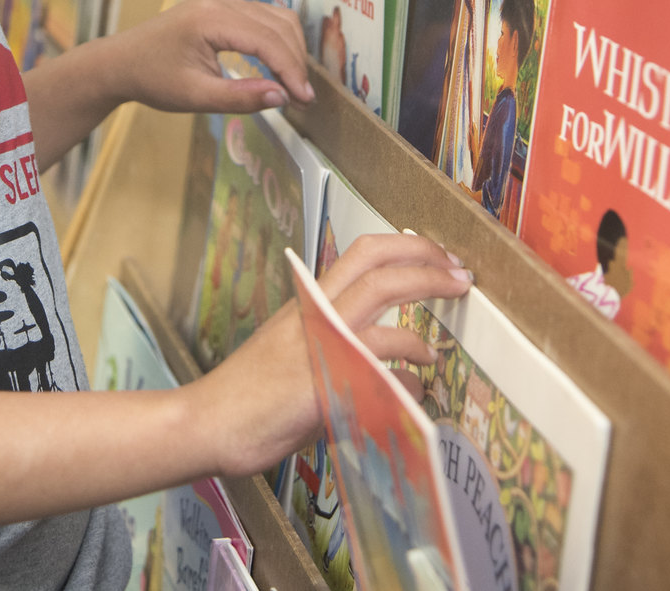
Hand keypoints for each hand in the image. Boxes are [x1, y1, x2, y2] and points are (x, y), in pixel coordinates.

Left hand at [97, 0, 314, 113]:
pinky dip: (278, 41)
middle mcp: (222, 0)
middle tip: (303, 100)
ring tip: (294, 87)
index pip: (269, 41)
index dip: (292, 72)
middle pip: (279, 26)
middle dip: (295, 63)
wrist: (122, 61)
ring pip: (277, 17)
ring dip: (291, 50)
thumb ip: (240, 98)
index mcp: (212, 19)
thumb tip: (282, 98)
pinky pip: (264, 16)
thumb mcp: (195, 96)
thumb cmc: (153, 80)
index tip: (304, 102)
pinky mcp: (223, 4)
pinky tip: (279, 67)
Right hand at [185, 233, 472, 477]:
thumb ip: (341, 353)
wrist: (208, 423)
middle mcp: (314, 312)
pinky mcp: (322, 378)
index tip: (440, 255)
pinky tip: (417, 384)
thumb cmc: (250, 397)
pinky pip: (379, 365)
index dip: (407, 246)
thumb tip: (395, 373)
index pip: (360, 253)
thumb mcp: (298, 359)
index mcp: (308, 302)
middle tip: (461, 273)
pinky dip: (407, 371)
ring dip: (422, 310)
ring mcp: (318, 342)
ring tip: (442, 330)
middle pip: (377, 263)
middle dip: (426, 260)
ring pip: (382, 301)